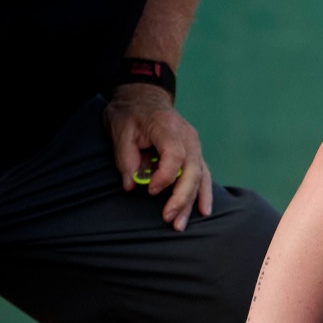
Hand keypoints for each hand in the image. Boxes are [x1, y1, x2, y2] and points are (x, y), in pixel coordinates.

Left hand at [104, 82, 212, 230]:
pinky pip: (203, 175)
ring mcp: (194, 145)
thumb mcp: (119, 130)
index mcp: (168, 127)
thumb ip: (126, 158)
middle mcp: (187, 137)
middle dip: (181, 197)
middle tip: (168, 218)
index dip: (165, 176)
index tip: (150, 190)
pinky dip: (203, 194)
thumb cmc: (130, 114)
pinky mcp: (194, 154)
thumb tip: (132, 185)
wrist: (144, 97)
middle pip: (192, 170)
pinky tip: (203, 211)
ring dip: (191, 201)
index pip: (175, 155)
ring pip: (199, 176)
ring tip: (180, 224)